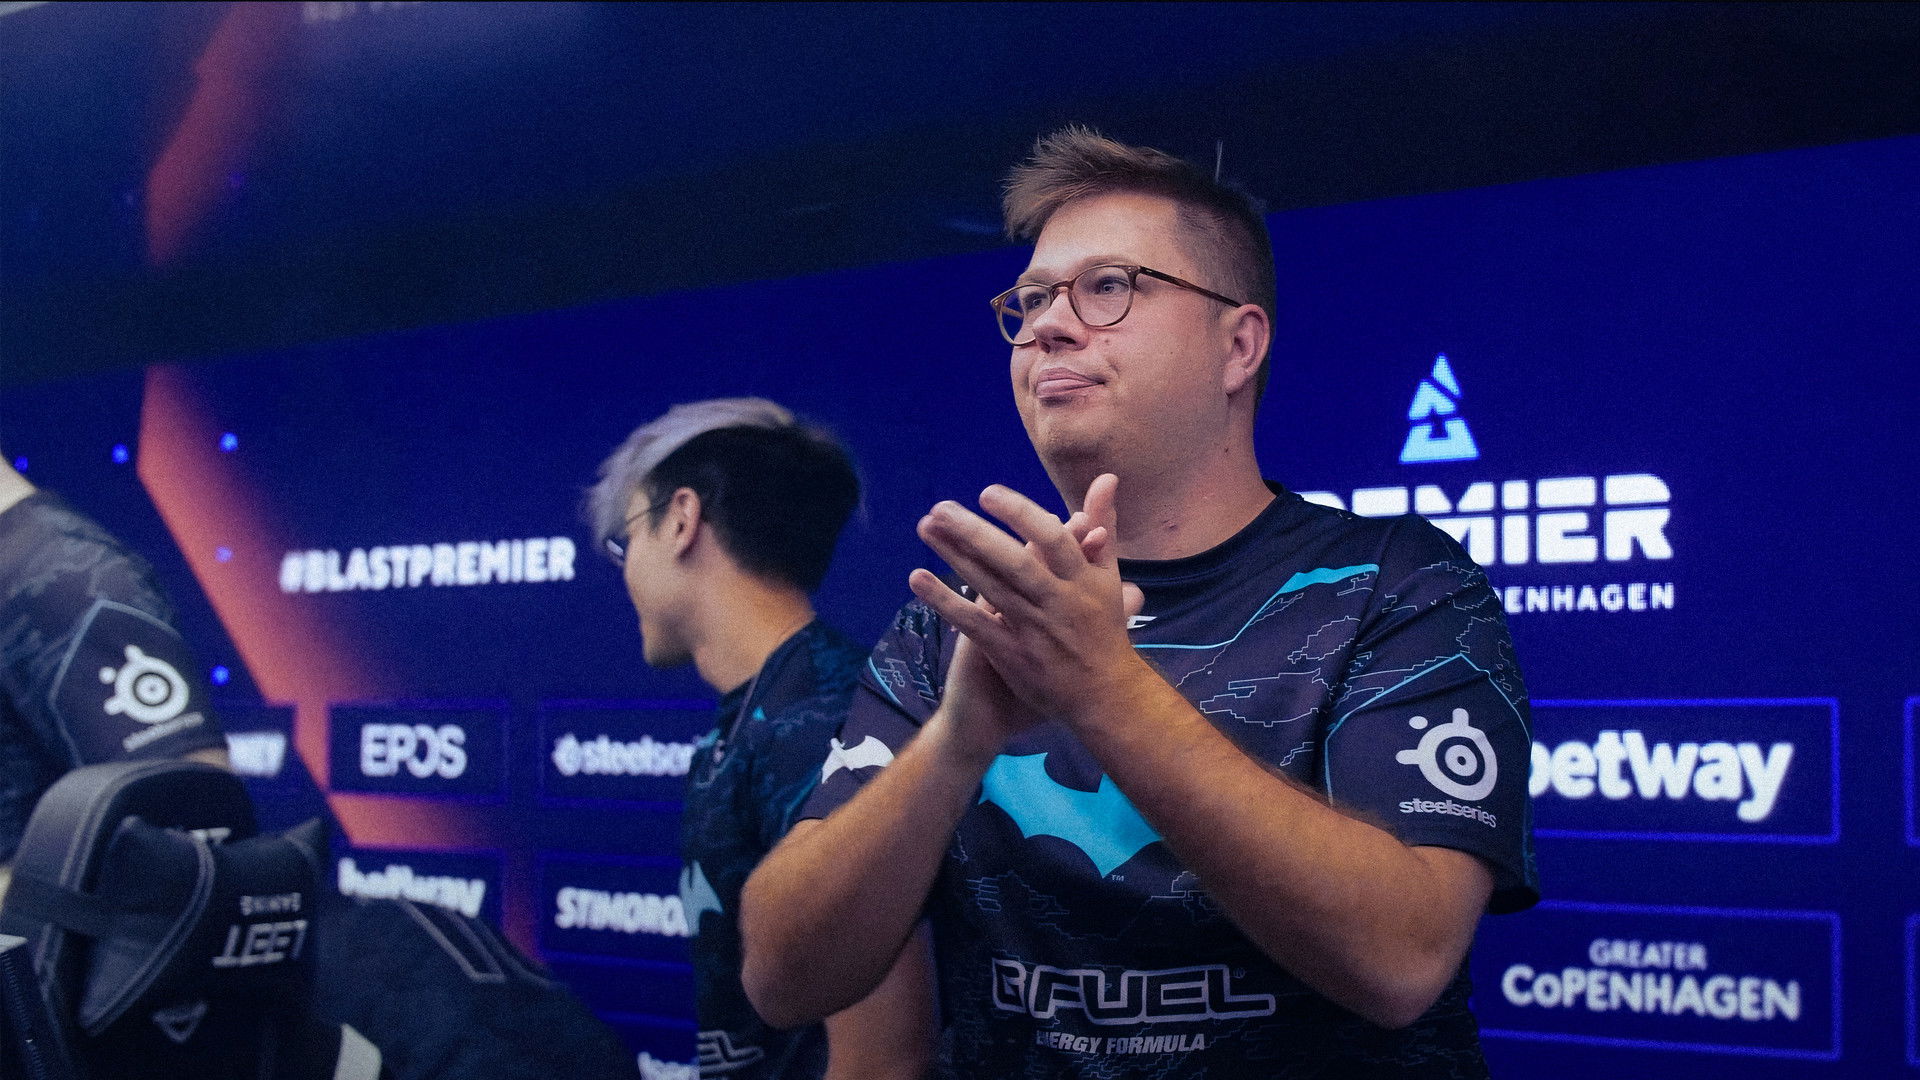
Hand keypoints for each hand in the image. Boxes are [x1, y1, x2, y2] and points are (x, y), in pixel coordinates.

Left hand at [909, 474, 1145, 731]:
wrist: (1105, 696)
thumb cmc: (1105, 628)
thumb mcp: (1108, 575)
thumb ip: (1102, 526)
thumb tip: (1105, 477)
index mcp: (1082, 580)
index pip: (1052, 539)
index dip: (1020, 515)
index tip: (988, 493)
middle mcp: (1058, 602)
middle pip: (1014, 563)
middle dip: (976, 534)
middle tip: (940, 508)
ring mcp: (1033, 630)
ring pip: (991, 589)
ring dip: (955, 558)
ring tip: (926, 528)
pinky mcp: (1011, 654)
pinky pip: (975, 625)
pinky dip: (946, 602)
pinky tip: (917, 579)